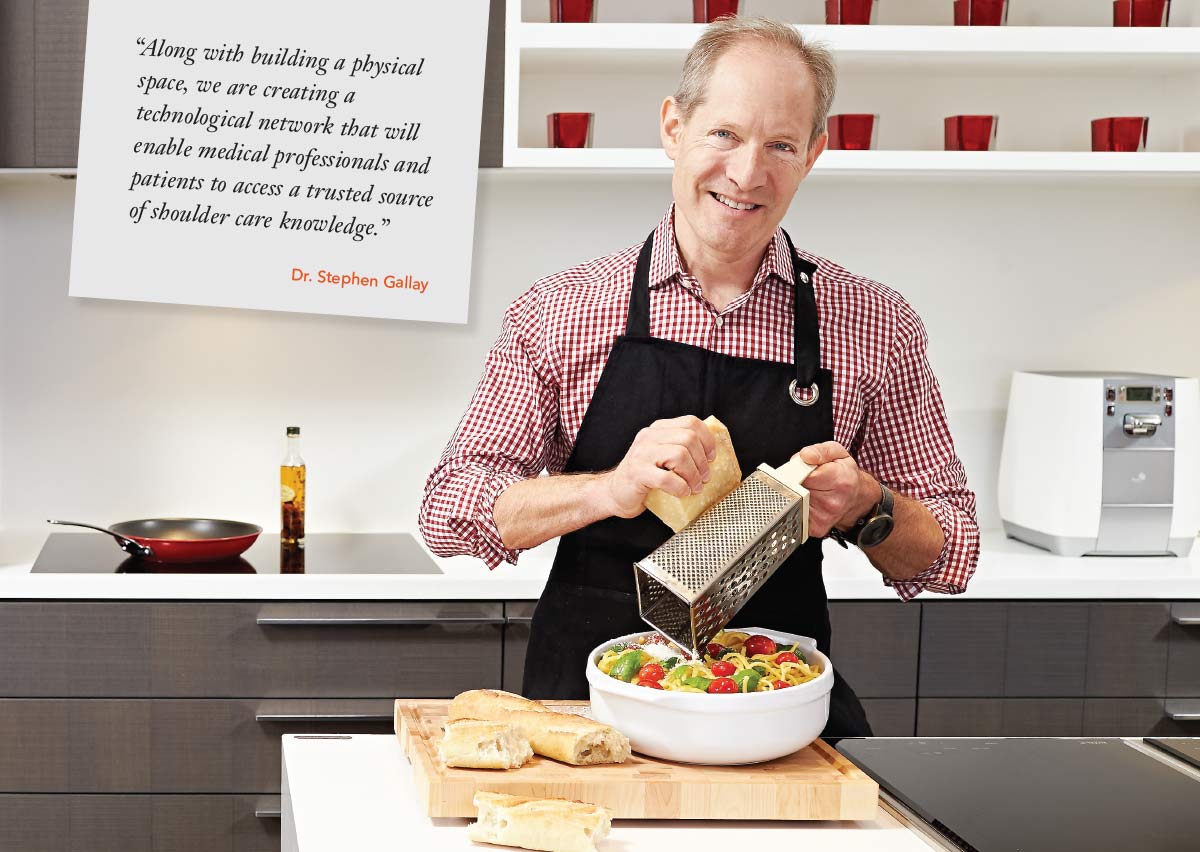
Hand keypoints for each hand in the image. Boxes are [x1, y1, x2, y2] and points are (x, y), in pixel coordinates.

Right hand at [601, 415, 716, 518]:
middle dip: (702, 462)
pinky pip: (667, 478)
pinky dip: (680, 488)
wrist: (614, 494)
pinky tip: (682, 493)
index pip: (691, 422)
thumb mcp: (663, 458)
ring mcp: (641, 453)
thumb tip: (713, 457)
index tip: (711, 458)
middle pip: (688, 438)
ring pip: (680, 455)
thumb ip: (681, 450)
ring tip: (694, 487)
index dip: (707, 440)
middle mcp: (649, 437)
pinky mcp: (637, 472)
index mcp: (658, 430)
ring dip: (693, 475)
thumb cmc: (645, 479)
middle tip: (703, 478)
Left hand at [794, 441, 875, 537]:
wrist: (857, 497)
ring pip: (794, 502)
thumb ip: (819, 451)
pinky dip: (798, 507)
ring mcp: (824, 517)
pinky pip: (796, 515)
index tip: (800, 468)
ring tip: (811, 489)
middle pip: (795, 489)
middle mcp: (833, 502)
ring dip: (797, 495)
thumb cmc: (846, 474)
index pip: (802, 474)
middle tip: (806, 479)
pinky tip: (810, 501)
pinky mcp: (816, 528)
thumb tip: (805, 456)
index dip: (797, 469)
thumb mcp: (837, 452)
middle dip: (795, 482)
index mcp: (839, 480)